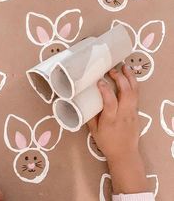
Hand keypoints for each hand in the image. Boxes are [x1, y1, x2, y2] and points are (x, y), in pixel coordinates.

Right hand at [88, 65, 148, 193]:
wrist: (125, 154)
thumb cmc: (107, 143)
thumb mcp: (94, 131)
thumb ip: (90, 115)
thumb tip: (84, 99)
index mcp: (111, 120)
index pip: (110, 102)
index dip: (106, 90)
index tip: (99, 80)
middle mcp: (124, 115)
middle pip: (126, 93)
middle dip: (120, 78)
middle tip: (112, 70)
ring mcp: (132, 113)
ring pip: (135, 93)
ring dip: (130, 78)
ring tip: (124, 67)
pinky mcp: (137, 112)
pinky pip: (136, 96)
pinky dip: (133, 84)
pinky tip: (129, 77)